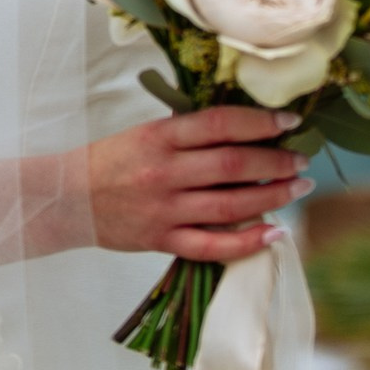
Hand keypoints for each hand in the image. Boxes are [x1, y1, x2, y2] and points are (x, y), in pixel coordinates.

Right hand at [87, 106, 311, 261]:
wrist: (67, 198)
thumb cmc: (111, 160)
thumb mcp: (147, 132)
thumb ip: (189, 132)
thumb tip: (245, 128)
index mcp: (160, 137)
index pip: (220, 125)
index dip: (260, 123)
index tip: (289, 122)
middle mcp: (164, 172)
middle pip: (231, 166)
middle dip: (276, 162)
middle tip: (303, 160)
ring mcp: (164, 209)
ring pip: (229, 205)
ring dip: (272, 197)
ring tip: (299, 188)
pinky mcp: (161, 240)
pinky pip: (211, 246)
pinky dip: (247, 242)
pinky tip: (274, 233)